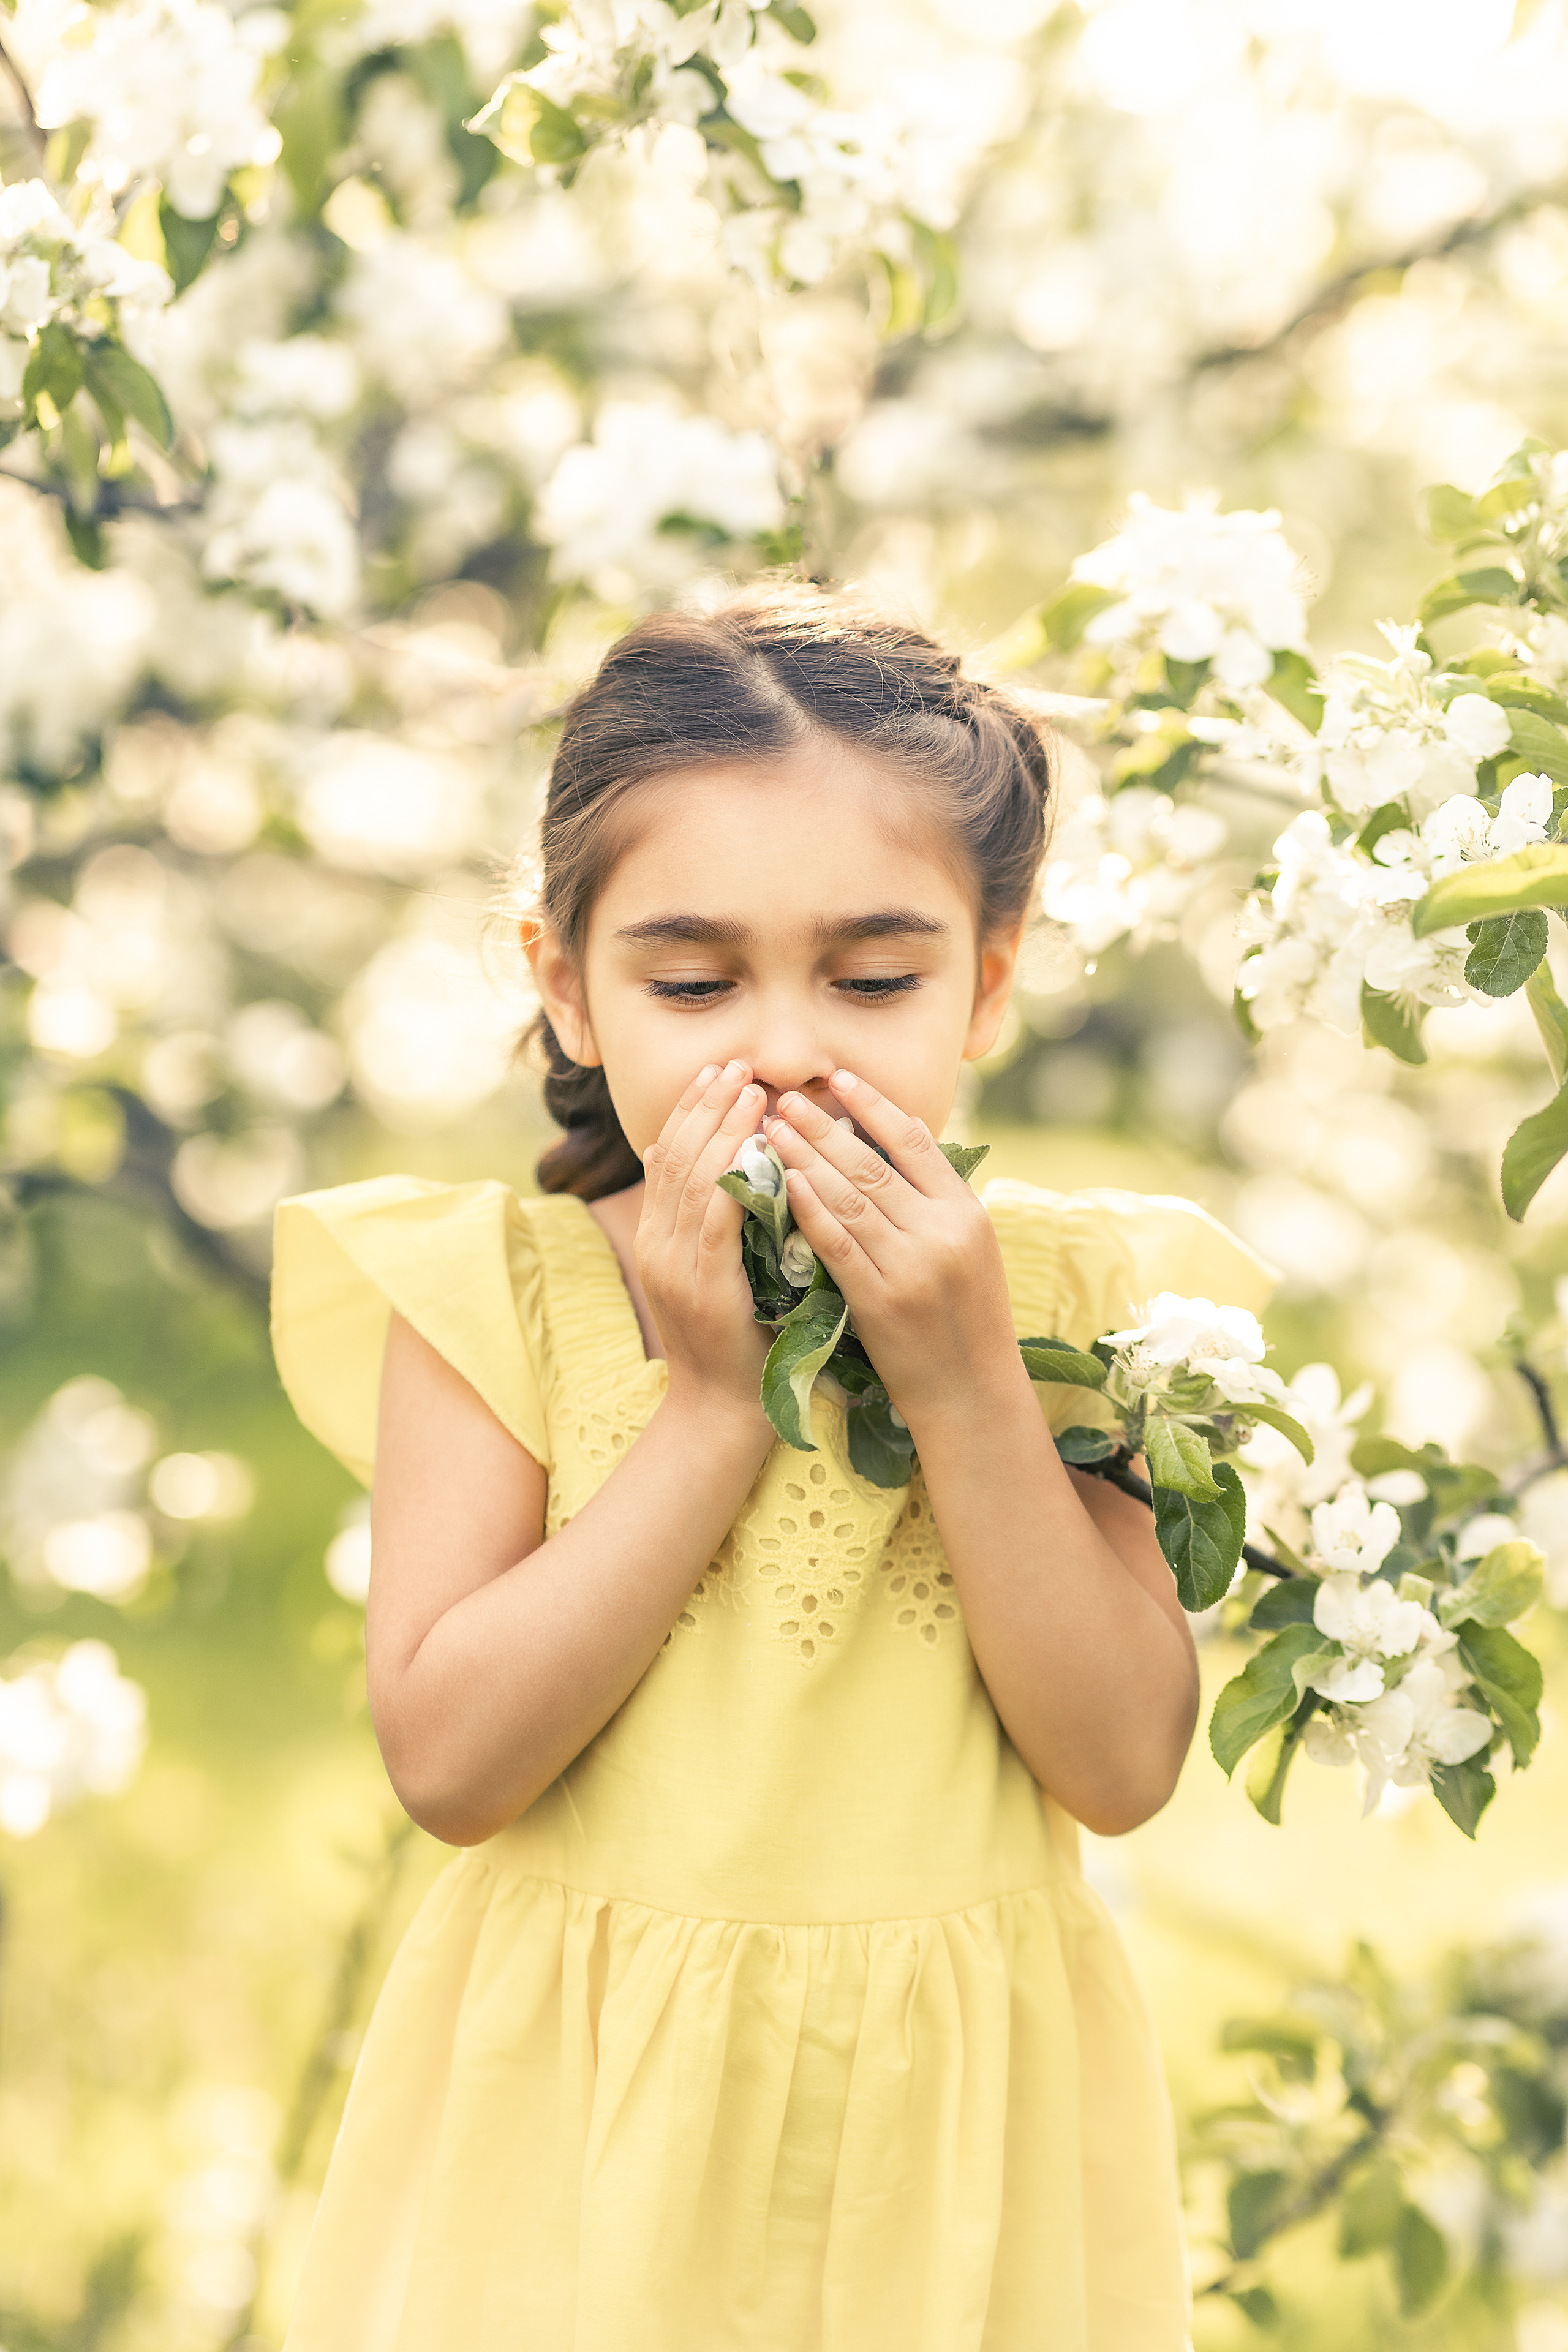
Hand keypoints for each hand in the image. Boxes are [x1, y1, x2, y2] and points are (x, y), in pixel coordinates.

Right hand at [636, 1061, 773, 1430]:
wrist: (720, 1412)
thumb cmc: (732, 1342)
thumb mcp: (706, 1272)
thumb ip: (699, 1221)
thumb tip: (687, 1159)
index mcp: (657, 1238)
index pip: (667, 1156)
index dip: (690, 1110)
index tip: (718, 1070)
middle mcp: (658, 1246)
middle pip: (677, 1157)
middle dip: (707, 1106)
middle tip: (737, 1064)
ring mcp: (676, 1267)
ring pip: (695, 1180)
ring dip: (724, 1130)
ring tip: (753, 1091)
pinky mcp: (705, 1288)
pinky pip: (716, 1221)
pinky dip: (735, 1179)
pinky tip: (757, 1148)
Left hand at [765, 1073, 1025, 1430]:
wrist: (972, 1393)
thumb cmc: (967, 1318)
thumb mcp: (969, 1249)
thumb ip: (937, 1200)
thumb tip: (894, 1140)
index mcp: (967, 1212)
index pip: (915, 1140)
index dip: (872, 1105)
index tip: (838, 1077)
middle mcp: (941, 1232)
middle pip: (872, 1163)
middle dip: (822, 1126)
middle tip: (783, 1098)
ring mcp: (910, 1266)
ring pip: (848, 1196)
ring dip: (805, 1158)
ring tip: (771, 1131)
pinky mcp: (879, 1300)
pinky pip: (836, 1243)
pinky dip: (809, 1208)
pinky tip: (785, 1183)